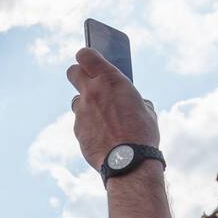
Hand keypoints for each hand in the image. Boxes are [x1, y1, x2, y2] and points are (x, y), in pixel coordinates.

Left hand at [67, 46, 159, 171]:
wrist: (128, 162)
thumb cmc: (142, 134)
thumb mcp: (145, 110)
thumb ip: (132, 99)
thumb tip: (131, 102)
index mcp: (110, 79)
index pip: (86, 55)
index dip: (87, 56)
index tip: (89, 59)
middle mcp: (92, 92)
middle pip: (72, 72)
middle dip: (79, 74)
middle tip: (90, 82)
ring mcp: (82, 111)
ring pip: (76, 100)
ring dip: (85, 103)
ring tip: (101, 115)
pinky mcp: (77, 130)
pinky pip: (80, 122)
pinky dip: (88, 125)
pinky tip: (101, 135)